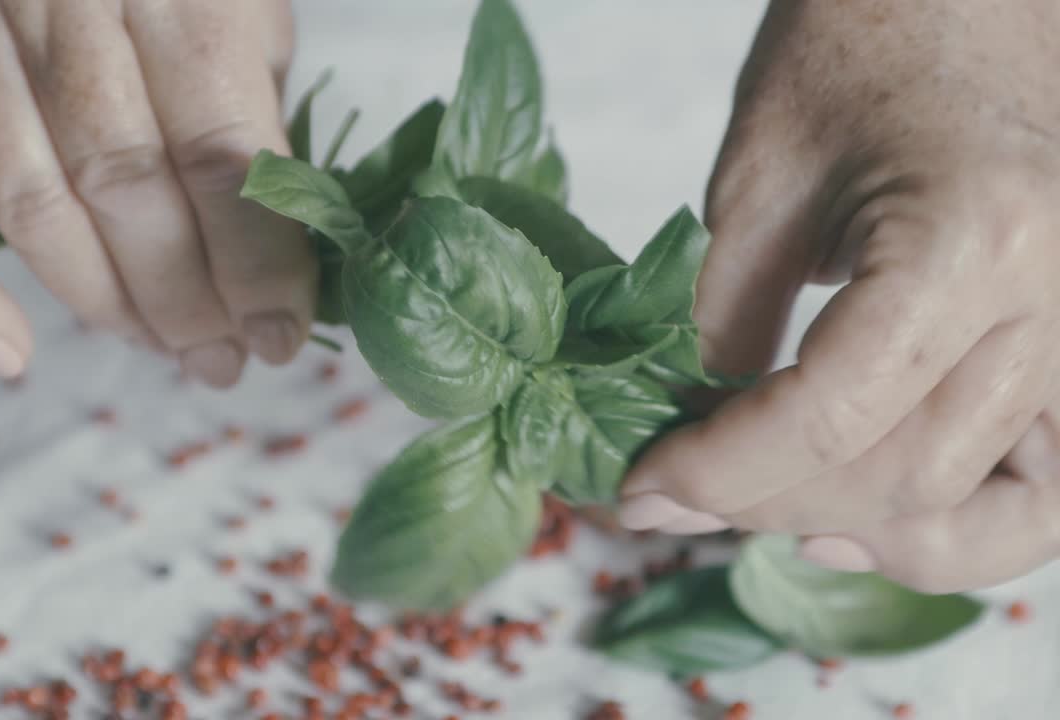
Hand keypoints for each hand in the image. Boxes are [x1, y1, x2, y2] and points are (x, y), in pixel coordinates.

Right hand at [0, 0, 314, 385]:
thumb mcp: (242, 11)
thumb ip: (253, 117)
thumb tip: (273, 256)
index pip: (219, 152)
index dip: (255, 263)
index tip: (281, 334)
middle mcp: (60, 0)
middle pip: (124, 188)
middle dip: (186, 300)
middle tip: (224, 359)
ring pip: (34, 209)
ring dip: (105, 306)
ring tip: (165, 349)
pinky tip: (6, 350)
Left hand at [620, 0, 1059, 591]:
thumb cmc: (864, 45)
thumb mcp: (760, 185)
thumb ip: (726, 324)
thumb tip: (691, 445)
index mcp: (970, 241)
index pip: (827, 417)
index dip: (715, 471)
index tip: (640, 489)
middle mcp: (1058, 304)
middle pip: (895, 480)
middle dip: (761, 501)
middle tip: (671, 489)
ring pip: (971, 514)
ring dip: (842, 522)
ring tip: (755, 500)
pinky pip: (1037, 500)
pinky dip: (947, 533)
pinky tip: (851, 524)